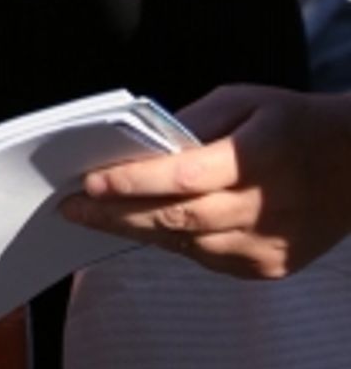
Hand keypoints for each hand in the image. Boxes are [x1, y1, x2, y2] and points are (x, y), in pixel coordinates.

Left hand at [60, 85, 350, 278]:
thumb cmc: (297, 126)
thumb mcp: (248, 100)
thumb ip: (196, 121)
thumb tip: (145, 145)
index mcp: (258, 158)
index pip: (184, 178)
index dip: (134, 182)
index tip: (90, 182)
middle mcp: (263, 208)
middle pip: (177, 219)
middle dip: (116, 214)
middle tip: (71, 207)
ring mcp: (266, 246)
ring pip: (187, 245)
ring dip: (137, 231)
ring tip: (95, 217)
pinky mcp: (267, 268)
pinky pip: (206, 259)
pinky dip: (173, 242)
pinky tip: (146, 228)